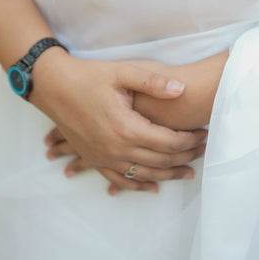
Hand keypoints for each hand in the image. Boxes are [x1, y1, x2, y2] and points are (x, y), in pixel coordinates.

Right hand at [29, 50, 207, 176]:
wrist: (53, 86)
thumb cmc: (88, 76)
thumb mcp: (123, 72)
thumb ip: (153, 82)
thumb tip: (181, 89)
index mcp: (127, 127)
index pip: (169, 142)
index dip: (190, 140)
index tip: (205, 134)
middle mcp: (117, 148)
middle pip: (160, 161)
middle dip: (185, 158)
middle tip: (204, 151)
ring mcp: (104, 157)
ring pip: (144, 174)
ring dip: (168, 176)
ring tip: (188, 174)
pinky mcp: (94, 158)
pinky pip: (120, 180)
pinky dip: (138, 186)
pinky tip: (151, 187)